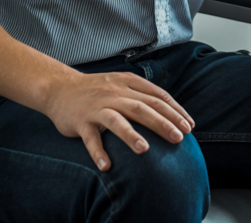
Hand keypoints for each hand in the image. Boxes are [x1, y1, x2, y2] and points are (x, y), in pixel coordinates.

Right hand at [41, 69, 194, 170]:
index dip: (175, 111)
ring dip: (131, 135)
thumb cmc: (97, 89)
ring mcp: (97, 107)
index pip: (157, 96)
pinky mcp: (81, 121)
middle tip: (180, 137)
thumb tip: (170, 110)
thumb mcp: (122, 84)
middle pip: (143, 107)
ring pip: (117, 120)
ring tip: (145, 150)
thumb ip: (142, 94)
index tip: (190, 126)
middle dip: (163, 122)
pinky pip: (90, 138)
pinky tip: (106, 166)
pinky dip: (98, 152)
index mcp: (128, 83)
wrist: (60, 87)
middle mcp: (115, 93)